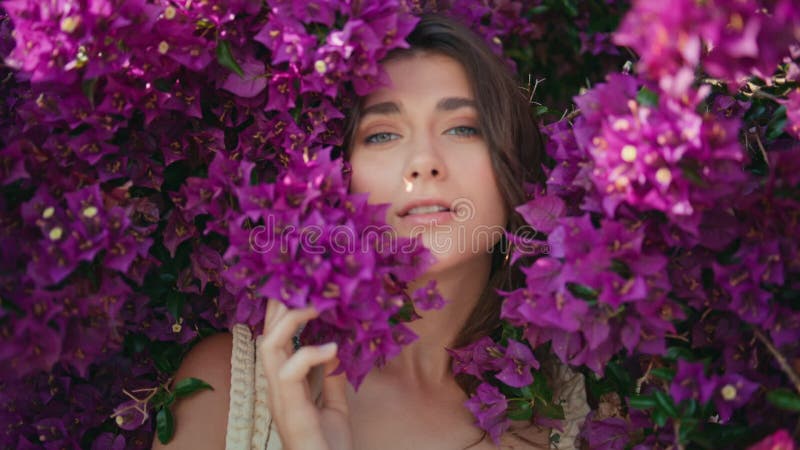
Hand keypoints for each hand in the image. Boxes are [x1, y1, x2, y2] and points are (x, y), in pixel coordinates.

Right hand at [259, 300, 353, 449]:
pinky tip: (332, 349)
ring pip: (268, 347)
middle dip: (280, 306)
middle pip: (266, 334)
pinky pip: (289, 372)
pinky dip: (310, 354)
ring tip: (316, 307)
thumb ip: (332, 379)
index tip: (298, 285)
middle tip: (303, 283)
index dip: (281, 311)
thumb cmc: (328, 446)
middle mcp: (276, 386)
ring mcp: (280, 397)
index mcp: (285, 383)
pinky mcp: (290, 409)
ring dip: (290, 322)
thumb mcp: (334, 406)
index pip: (276, 338)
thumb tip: (335, 350)